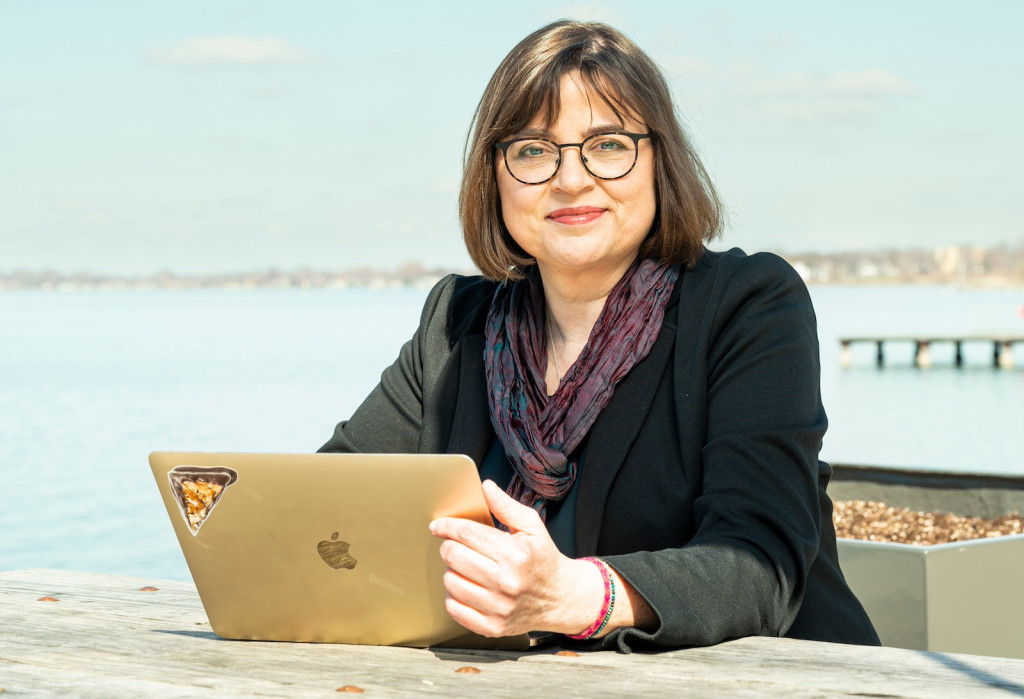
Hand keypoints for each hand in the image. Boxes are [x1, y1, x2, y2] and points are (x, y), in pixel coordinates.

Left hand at [428, 480, 602, 636]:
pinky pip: (455, 609)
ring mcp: (499, 607)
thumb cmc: (543, 558)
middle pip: (453, 556)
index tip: (439, 526)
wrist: (561, 598)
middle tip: (456, 546)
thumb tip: (485, 487)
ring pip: (450, 582)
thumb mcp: (533, 526)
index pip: (466, 534)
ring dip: (452, 571)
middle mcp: (506, 582)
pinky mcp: (493, 627)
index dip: (447, 526)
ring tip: (465, 567)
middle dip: (449, 547)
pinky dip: (454, 596)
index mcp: (515, 553)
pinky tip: (466, 587)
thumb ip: (507, 506)